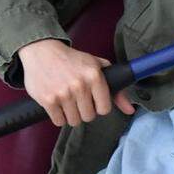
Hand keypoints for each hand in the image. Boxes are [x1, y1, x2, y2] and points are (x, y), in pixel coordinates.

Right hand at [17, 39, 136, 126]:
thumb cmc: (73, 60)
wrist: (43, 51)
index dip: (99, 107)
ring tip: (68, 101)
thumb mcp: (98, 67)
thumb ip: (117, 89)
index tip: (93, 101)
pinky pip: (59, 121)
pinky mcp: (48, 100)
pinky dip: (58, 116)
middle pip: (89, 117)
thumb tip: (130, 110)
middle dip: (84, 111)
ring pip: (74, 121)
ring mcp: (63, 93)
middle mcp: (80, 85)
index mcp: (95, 76)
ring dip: (71, 114)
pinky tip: (57, 103)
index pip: (104, 109)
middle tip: (78, 100)